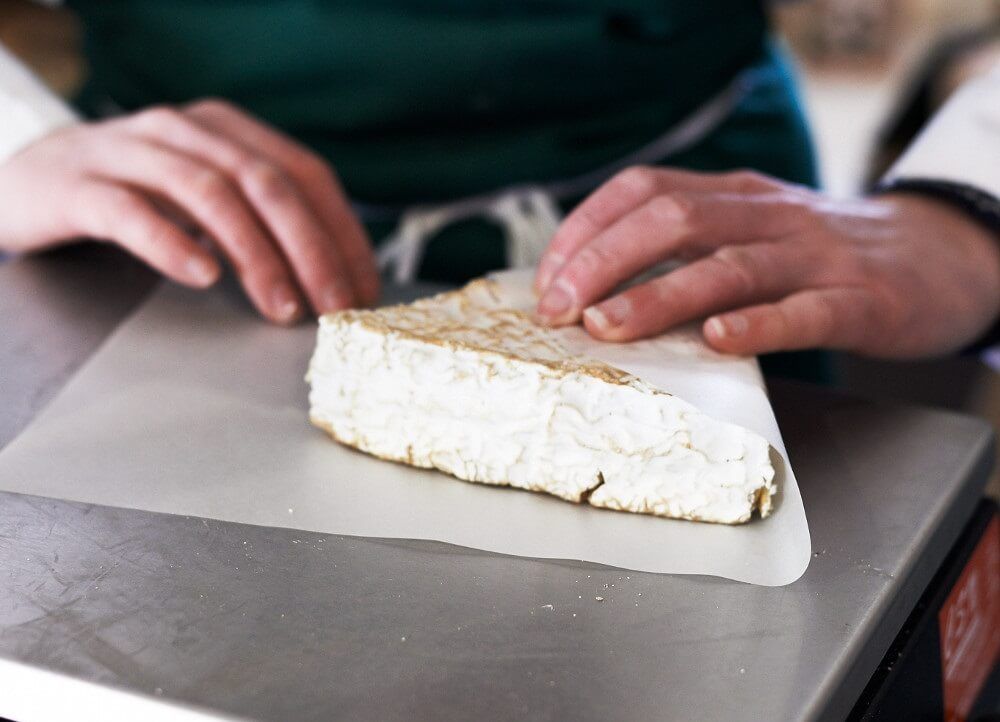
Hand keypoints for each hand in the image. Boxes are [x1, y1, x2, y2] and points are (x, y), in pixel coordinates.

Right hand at [0, 99, 378, 323]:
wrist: (27, 181)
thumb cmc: (133, 195)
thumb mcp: (207, 196)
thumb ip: (262, 219)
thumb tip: (333, 276)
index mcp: (227, 130)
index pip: (306, 174)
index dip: (343, 232)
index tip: (364, 288)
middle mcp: (185, 130)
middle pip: (266, 182)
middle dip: (312, 248)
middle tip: (335, 306)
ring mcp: (130, 150)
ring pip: (209, 193)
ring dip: (255, 255)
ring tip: (282, 307)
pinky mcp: (79, 183)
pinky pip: (130, 210)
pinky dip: (171, 242)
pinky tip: (201, 276)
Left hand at [535, 167, 999, 357]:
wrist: (936, 253)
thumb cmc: (819, 253)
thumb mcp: (750, 228)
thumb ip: (687, 247)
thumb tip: (593, 289)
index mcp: (732, 195)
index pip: (642, 191)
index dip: (586, 230)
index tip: (547, 280)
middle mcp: (765, 214)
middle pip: (673, 219)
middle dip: (604, 261)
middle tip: (560, 308)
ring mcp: (812, 255)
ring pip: (726, 264)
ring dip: (658, 294)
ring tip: (608, 325)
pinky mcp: (857, 300)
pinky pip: (802, 310)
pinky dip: (755, 324)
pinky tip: (717, 339)